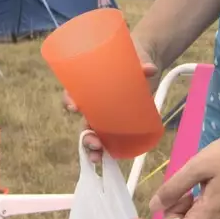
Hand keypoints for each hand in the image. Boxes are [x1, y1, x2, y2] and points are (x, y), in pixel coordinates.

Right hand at [62, 34, 161, 153]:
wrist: (144, 63)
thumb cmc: (132, 59)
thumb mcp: (137, 59)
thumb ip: (143, 64)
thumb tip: (150, 69)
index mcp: (90, 86)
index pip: (72, 95)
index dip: (69, 101)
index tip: (74, 107)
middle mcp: (94, 103)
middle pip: (83, 121)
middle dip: (85, 135)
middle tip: (93, 140)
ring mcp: (106, 115)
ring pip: (93, 134)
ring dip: (92, 147)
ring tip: (98, 156)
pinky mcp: (119, 123)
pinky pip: (109, 138)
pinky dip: (106, 150)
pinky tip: (106, 159)